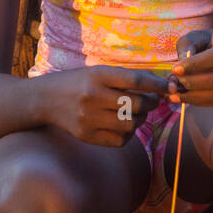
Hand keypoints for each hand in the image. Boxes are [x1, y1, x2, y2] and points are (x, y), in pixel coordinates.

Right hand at [39, 65, 169, 147]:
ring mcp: (89, 118)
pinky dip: (128, 134)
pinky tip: (123, 126)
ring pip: (131, 124)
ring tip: (136, 113)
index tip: (168, 86)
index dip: (157, 84)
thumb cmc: (78, 82)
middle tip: (152, 101)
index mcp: (97, 75)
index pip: (136, 80)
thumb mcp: (97, 72)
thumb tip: (158, 85)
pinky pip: (120, 140)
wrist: (45, 99)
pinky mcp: (87, 136)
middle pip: (136, 104)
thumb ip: (125, 78)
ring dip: (140, 119)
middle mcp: (93, 96)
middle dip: (151, 103)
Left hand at [165, 29, 212, 105]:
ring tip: (176, 96)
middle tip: (174, 85)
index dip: (195, 65)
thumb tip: (179, 67)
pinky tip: (188, 99)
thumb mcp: (199, 36)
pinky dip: (203, 103)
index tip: (175, 69)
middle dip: (194, 84)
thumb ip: (187, 46)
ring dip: (196, 98)